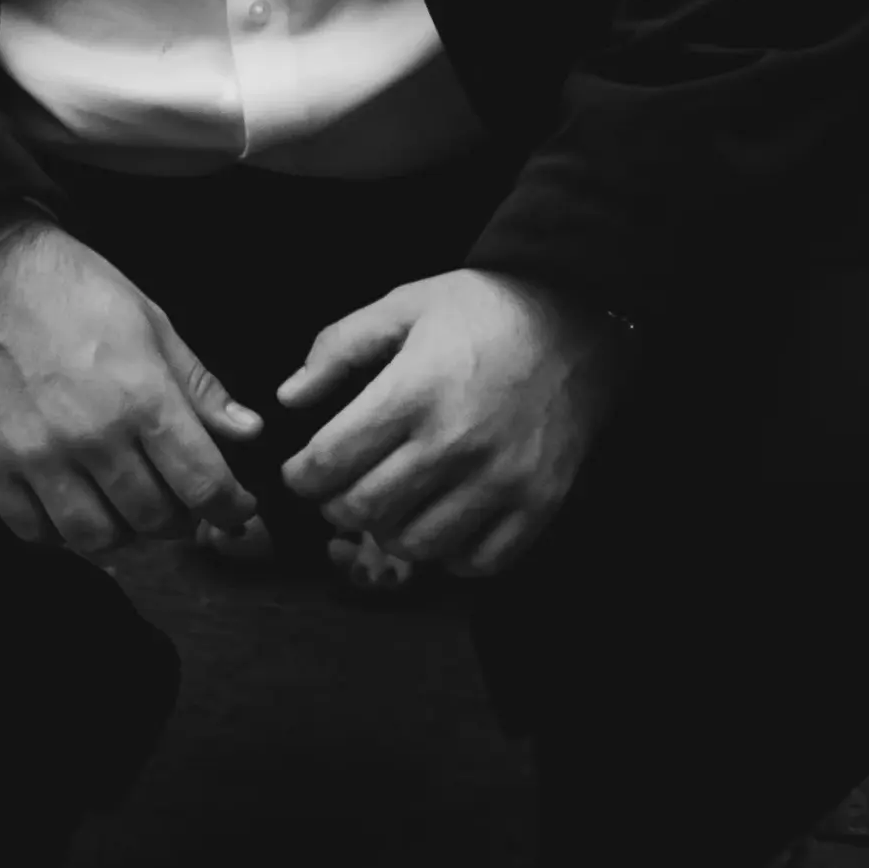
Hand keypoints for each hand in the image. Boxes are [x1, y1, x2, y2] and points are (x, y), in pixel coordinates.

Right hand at [0, 219, 266, 556]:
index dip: (231, 507)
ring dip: (126, 534)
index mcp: (141, 396)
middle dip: (182, 519)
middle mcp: (92, 437)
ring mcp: (38, 457)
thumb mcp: (154, 323)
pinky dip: (64, 534)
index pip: (202, 483)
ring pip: (98, 539)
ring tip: (131, 507)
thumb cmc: (79, 291)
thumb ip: (201, 388)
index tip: (236, 508)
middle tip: (182, 500)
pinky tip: (77, 506)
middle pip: (155, 519)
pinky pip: (36, 533)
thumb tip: (249, 433)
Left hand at [279, 271, 627, 580]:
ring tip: (392, 501)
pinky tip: (442, 518)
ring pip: (415, 545)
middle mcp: (455, 443)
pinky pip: (476, 562)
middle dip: (337, 504)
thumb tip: (289, 398)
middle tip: (341, 486)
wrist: (579, 320)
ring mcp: (501, 480)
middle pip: (364, 510)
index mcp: (414, 391)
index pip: (328, 464)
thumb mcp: (406, 304)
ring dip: (390, 530)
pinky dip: (449, 553)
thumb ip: (339, 347)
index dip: (301, 474)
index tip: (302, 470)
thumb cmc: (485, 310)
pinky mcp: (537, 504)